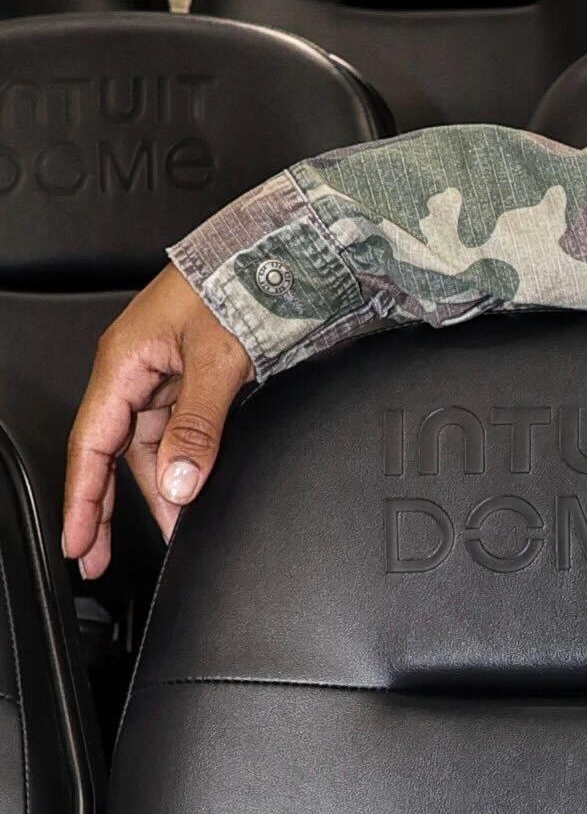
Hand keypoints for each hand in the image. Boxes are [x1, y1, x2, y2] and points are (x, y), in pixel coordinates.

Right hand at [62, 266, 256, 582]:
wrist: (279, 254)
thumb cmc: (239, 282)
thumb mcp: (218, 360)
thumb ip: (199, 425)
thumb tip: (180, 482)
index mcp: (124, 361)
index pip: (91, 445)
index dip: (83, 499)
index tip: (79, 544)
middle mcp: (137, 370)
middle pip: (113, 454)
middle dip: (109, 509)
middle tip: (101, 558)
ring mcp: (164, 376)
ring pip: (149, 448)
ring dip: (159, 493)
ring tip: (172, 535)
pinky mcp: (194, 380)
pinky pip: (178, 434)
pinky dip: (184, 467)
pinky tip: (192, 494)